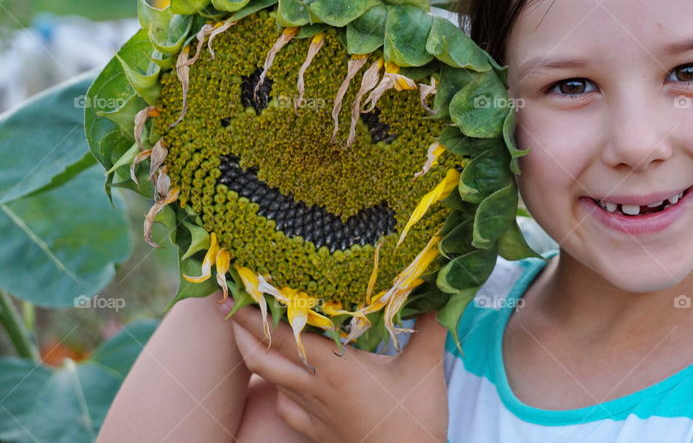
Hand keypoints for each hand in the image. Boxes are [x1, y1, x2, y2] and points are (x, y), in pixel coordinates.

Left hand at [228, 304, 448, 441]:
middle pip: (262, 359)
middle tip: (223, 307)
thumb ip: (429, 326)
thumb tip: (441, 291)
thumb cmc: (415, 418)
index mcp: (336, 367)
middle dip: (239, 331)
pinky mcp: (316, 432)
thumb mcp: (426, 366)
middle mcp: (316, 389)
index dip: (256, 314)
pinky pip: (285, 407)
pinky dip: (277, 388)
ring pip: (270, 382)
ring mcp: (313, 414)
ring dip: (254, 357)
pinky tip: (283, 382)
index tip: (235, 291)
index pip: (284, 335)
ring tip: (246, 335)